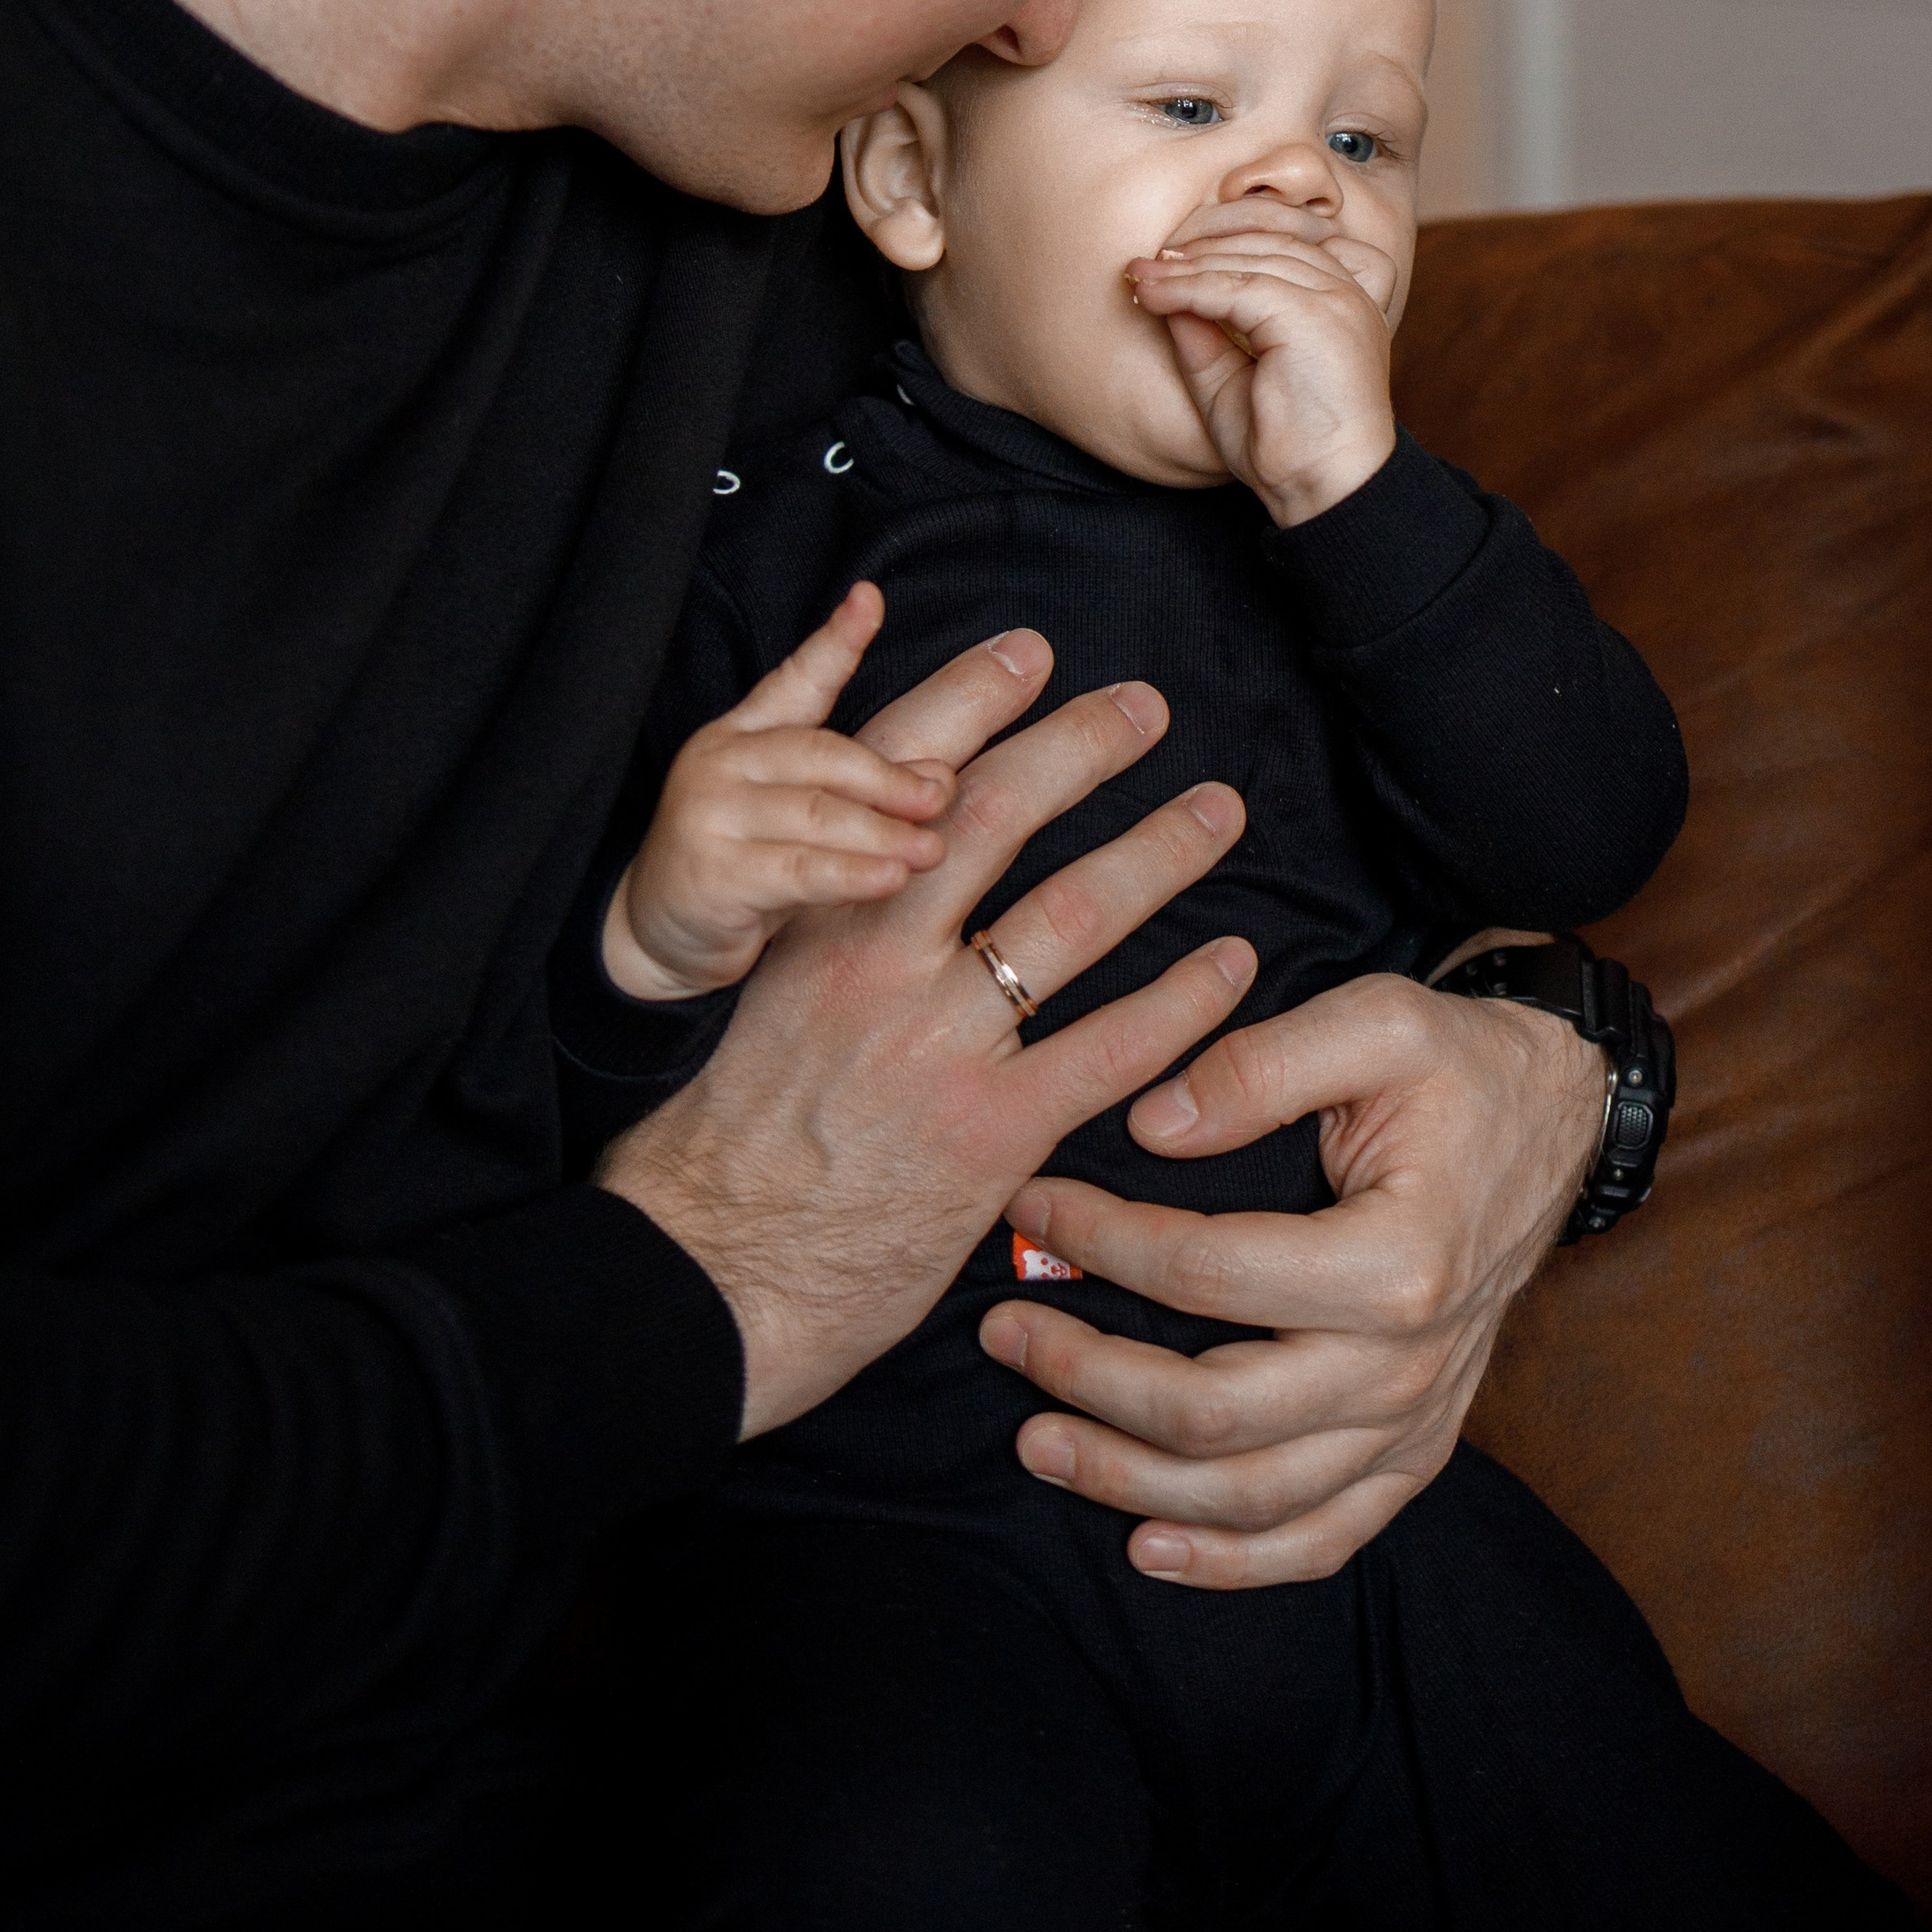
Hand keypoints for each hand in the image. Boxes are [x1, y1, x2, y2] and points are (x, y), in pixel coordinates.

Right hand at [600, 630, 1258, 1435]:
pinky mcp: (989, 1134)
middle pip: (994, 817)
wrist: (701, 1277)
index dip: (971, 701)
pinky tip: (1230, 965)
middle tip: (1147, 708)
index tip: (1031, 654)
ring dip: (1157, 854)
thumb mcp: (764, 1010)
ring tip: (1217, 812)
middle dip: (1080, 748)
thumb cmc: (728, 1152)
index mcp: (816, 920)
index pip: (896, 780)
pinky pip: (1109, 1047)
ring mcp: (936, 1045)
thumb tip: (910, 895)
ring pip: (1069, 916)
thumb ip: (837, 946)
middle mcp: (875, 961)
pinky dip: (1182, 1002)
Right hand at [605, 582, 952, 998]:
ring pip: (815, 813)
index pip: (796, 678)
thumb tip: (941, 775)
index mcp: (745, 733)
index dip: (835, 640)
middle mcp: (722, 761)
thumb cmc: (743, 862)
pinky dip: (850, 874)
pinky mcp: (712, 873)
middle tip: (940, 796)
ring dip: (882, 831)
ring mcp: (710, 814)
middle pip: (821, 753)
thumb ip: (856, 785)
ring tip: (930, 849)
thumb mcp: (797, 811)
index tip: (870, 597)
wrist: (658, 933)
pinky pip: (797, 870)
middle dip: (888, 777)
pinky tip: (890, 878)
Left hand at [977, 967, 1606, 1582]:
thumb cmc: (1459, 1066)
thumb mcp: (1377, 1019)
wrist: (1557, 1120)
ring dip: (1130, 1480)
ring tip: (1037, 1439)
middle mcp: (1408, 1362)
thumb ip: (1260, 1063)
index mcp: (1399, 1259)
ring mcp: (1414, 1419)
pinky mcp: (1415, 1449)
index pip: (1209, 1272)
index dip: (1103, 1242)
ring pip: (1252, 1493)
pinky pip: (1324, 1538)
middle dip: (1087, 1376)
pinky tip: (1151, 1546)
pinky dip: (1234, 1559)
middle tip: (1000, 1332)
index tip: (1031, 1202)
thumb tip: (1151, 1124)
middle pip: (1215, 1409)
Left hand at [1125, 196, 1397, 525]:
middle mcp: (1347, 291)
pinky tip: (1153, 295)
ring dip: (1186, 268)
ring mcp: (1336, 299)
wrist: (1324, 492)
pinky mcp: (1313, 315)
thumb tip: (1163, 288)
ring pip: (1247, 260)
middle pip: (1264, 241)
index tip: (1167, 264)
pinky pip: (1237, 287)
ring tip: (1140, 279)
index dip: (1221, 245)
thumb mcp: (1229, 380)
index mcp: (1342, 300)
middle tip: (1143, 267)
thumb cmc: (1285, 448)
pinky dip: (1189, 289)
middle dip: (1197, 250)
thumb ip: (1202, 333)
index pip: (1281, 244)